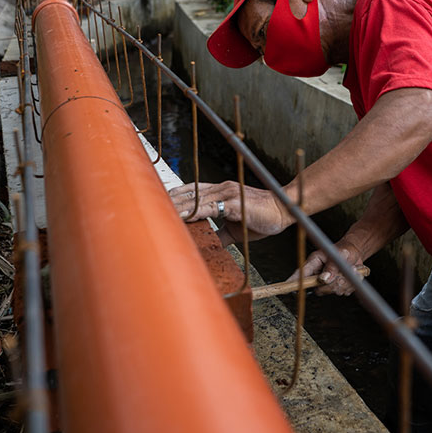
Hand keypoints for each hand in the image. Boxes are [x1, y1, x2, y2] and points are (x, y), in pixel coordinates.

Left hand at [168, 181, 290, 244]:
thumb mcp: (237, 227)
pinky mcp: (233, 203)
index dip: (175, 196)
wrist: (283, 210)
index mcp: (221, 192)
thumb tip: (210, 243)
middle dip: (169, 200)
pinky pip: (209, 207)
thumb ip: (222, 233)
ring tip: (159, 212)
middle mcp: (221, 189)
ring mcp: (226, 194)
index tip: (159, 202)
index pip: (192, 191)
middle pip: (188, 192)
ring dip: (176, 206)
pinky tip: (182, 217)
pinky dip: (193, 212)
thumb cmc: (263, 217)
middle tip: (148, 206)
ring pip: (194, 198)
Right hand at [287, 240, 366, 296]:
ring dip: (344, 282)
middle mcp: (318, 274)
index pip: (300, 274)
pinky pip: (342, 292)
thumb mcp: (338, 254)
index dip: (293, 282)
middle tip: (342, 273)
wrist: (354, 252)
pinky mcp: (336, 287)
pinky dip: (350, 285)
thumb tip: (324, 279)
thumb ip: (331, 267)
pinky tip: (352, 275)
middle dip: (333, 283)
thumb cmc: (343, 250)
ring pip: (332, 291)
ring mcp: (326, 282)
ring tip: (350, 270)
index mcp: (313, 263)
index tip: (288, 289)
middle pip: (319, 289)